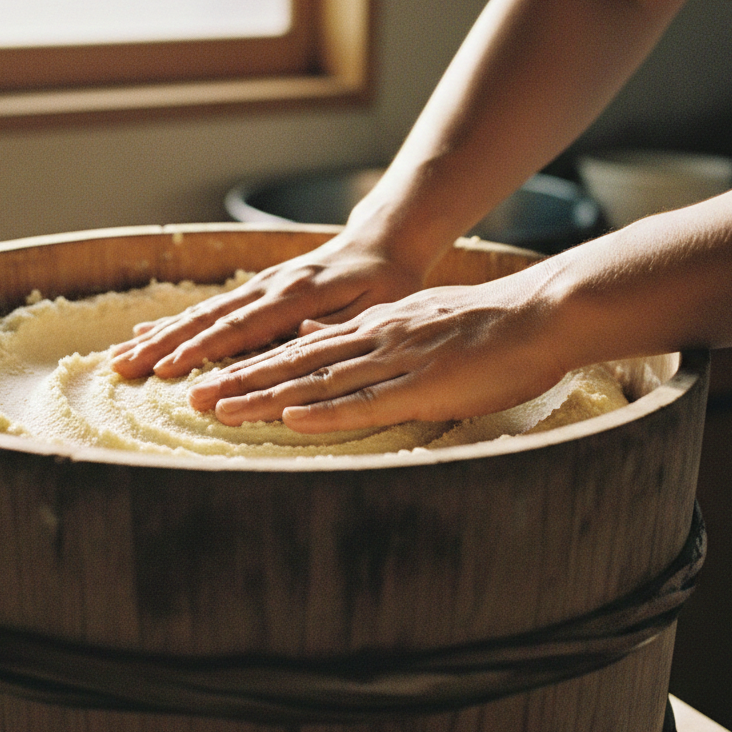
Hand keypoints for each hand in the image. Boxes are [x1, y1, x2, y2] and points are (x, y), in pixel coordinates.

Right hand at [109, 232, 423, 379]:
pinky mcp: (252, 289)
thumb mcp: (377, 306)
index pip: (241, 328)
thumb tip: (299, 341)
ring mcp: (256, 286)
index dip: (203, 351)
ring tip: (120, 356)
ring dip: (157, 336)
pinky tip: (143, 332)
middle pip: (206, 320)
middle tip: (123, 368)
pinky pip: (207, 308)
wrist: (380, 245)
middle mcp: (267, 287)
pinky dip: (172, 322)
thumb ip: (338, 326)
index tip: (169, 371)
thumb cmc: (384, 283)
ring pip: (198, 313)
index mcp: (296, 295)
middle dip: (162, 346)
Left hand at [186, 269, 568, 431]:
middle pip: (293, 362)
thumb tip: (326, 341)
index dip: (251, 363)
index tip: (211, 377)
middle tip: (192, 397)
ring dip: (265, 397)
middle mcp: (372, 339)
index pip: (298, 347)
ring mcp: (395, 360)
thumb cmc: (484, 326)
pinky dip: (327, 412)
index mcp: (371, 327)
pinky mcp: (424, 385)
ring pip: (317, 380)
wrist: (539, 312)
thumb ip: (371, 335)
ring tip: (220, 410)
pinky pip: (368, 401)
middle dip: (239, 381)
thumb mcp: (415, 322)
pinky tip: (292, 419)